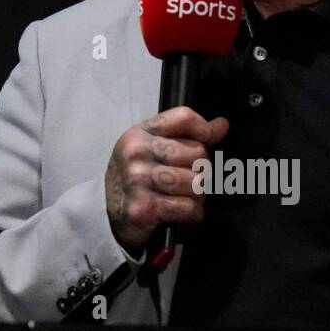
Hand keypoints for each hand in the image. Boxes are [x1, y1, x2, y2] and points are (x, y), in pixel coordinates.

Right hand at [104, 107, 228, 255]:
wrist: (107, 213)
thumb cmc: (135, 178)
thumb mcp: (152, 149)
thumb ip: (187, 136)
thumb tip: (222, 125)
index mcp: (140, 133)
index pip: (184, 117)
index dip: (204, 130)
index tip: (205, 143)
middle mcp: (137, 152)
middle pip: (197, 153)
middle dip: (202, 170)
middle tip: (190, 179)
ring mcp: (138, 179)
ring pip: (196, 182)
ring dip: (198, 195)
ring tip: (186, 197)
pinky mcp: (144, 207)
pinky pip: (189, 207)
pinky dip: (193, 213)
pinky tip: (182, 212)